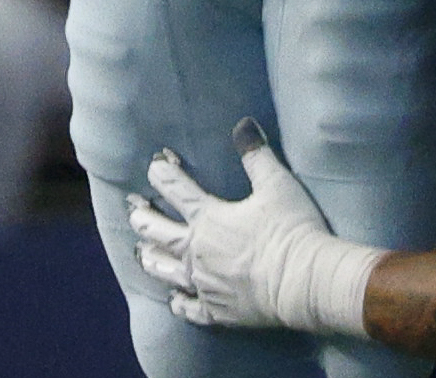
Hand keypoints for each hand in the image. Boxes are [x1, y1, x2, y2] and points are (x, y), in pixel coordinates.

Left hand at [127, 121, 380, 335]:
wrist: (303, 282)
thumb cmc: (290, 229)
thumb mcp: (277, 184)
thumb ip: (256, 155)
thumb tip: (243, 124)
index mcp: (208, 218)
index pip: (176, 189)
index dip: (163, 172)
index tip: (156, 162)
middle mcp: (196, 251)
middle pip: (158, 232)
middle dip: (142, 217)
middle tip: (133, 209)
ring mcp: (203, 284)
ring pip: (165, 271)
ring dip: (152, 258)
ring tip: (142, 252)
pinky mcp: (216, 311)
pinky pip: (188, 308)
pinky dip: (178, 302)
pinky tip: (174, 299)